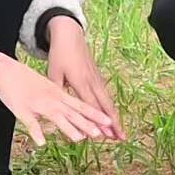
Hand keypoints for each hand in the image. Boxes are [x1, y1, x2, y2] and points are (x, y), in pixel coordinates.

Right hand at [0, 50, 114, 145]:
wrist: (4, 70)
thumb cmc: (26, 80)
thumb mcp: (47, 87)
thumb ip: (59, 99)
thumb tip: (70, 112)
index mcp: (59, 93)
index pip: (81, 105)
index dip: (95, 114)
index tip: (109, 122)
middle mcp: (52, 98)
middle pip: (72, 112)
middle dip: (87, 123)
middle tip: (101, 134)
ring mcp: (38, 104)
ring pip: (56, 117)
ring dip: (68, 128)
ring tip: (80, 139)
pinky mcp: (22, 110)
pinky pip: (30, 122)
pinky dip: (36, 132)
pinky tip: (41, 143)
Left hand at [45, 16, 123, 139]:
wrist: (70, 35)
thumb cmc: (59, 54)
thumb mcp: (53, 72)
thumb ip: (56, 91)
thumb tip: (54, 109)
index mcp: (80, 81)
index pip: (90, 106)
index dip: (97, 121)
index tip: (104, 135)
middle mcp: (92, 82)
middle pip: (105, 106)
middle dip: (113, 123)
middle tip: (121, 138)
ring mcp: (97, 79)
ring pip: (108, 102)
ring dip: (114, 118)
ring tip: (119, 133)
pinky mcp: (98, 77)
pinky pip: (106, 96)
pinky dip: (110, 108)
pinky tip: (113, 117)